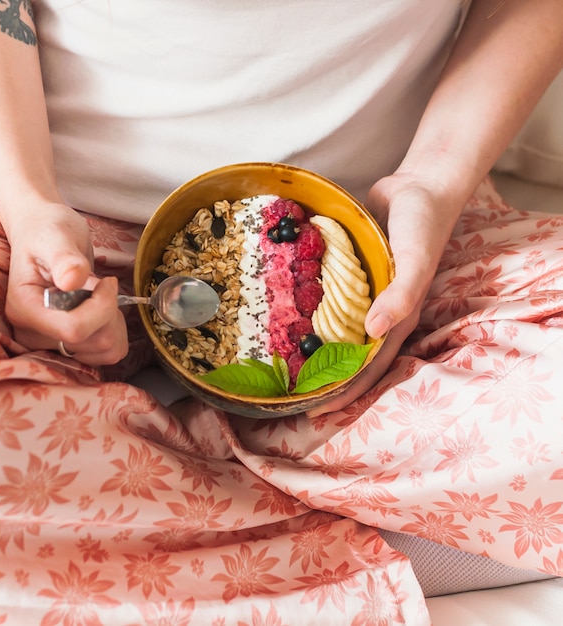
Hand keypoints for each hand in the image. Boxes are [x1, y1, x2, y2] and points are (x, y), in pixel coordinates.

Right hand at [4, 203, 128, 364]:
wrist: (44, 235)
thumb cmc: (47, 232)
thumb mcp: (56, 236)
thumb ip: (64, 258)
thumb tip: (72, 280)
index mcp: (24, 311)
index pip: (74, 330)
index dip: (102, 307)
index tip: (105, 281)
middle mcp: (33, 336)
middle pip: (94, 342)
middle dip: (109, 311)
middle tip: (100, 285)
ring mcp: (50, 345)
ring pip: (105, 351)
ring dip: (113, 322)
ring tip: (98, 296)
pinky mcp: (68, 347)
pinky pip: (107, 354)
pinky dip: (114, 331)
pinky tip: (102, 310)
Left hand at [306, 171, 462, 415]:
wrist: (419, 186)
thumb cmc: (422, 225)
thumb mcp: (416, 260)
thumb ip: (401, 295)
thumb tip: (373, 333)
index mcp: (397, 319)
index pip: (370, 366)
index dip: (346, 390)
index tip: (315, 408)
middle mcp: (380, 313)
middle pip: (351, 356)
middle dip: (326, 379)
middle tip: (292, 395)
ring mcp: (366, 296)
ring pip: (339, 332)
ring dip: (318, 352)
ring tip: (288, 367)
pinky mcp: (352, 276)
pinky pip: (331, 302)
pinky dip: (316, 315)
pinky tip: (293, 320)